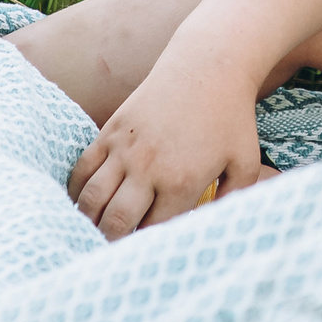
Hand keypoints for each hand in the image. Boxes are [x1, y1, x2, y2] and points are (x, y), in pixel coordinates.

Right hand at [70, 57, 274, 237]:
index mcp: (181, 183)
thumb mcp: (245, 161)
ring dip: (87, 221)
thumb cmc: (231, 116)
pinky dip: (76, 191)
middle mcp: (148, 169)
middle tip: (109, 253)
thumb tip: (214, 229)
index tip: (139, 257)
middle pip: (115, 223)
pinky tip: (80, 203)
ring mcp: (125, 149)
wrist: (208, 65)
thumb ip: (234, 200)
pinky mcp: (111, 130)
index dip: (143, 249)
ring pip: (92, 200)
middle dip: (110, 243)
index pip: (151, 232)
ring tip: (90, 232)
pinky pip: (82, 169)